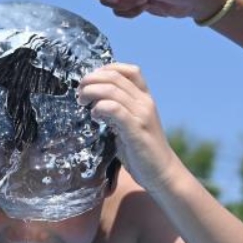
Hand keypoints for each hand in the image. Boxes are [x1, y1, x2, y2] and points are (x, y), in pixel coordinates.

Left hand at [77, 63, 180, 192]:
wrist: (162, 173)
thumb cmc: (142, 151)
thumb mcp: (130, 125)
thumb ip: (117, 112)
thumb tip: (95, 103)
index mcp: (145, 99)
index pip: (129, 70)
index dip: (107, 70)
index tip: (91, 81)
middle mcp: (145, 102)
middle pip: (114, 77)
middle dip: (91, 80)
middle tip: (80, 92)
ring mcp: (142, 114)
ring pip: (112, 90)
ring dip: (91, 92)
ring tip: (82, 102)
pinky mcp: (136, 129)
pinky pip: (114, 109)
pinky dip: (100, 108)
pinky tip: (95, 117)